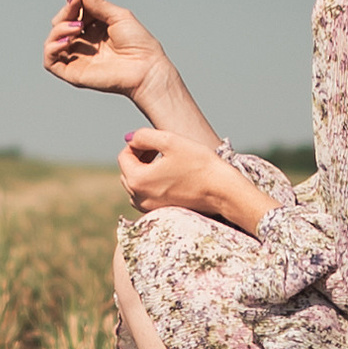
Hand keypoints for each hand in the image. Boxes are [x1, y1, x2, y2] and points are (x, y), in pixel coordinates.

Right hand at [44, 0, 167, 98]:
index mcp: (94, 27)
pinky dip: (52, 47)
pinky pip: (50, 60)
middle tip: (77, 2)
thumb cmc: (139, 44)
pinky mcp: (72, 72)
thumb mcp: (118, 15)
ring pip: (53, 38)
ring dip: (60, 27)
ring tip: (78, 26)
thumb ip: (96, 2)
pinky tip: (68, 40)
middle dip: (67, 9)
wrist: (146, 68)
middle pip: (61, 20)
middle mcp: (84, 41)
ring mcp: (77, 57)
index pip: (74, 9)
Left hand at [119, 129, 269, 233]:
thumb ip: (144, 136)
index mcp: (137, 181)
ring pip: (137, 184)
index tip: (156, 141)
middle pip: (128, 171)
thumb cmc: (199, 164)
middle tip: (161, 149)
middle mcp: (139, 198)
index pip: (124, 156)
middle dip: (140, 157)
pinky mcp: (162, 212)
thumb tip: (130, 139)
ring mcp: (150, 208)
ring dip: (146, 170)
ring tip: (166, 161)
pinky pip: (148, 195)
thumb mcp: (170, 140)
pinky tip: (172, 175)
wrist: (223, 191)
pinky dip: (153, 183)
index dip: (137, 143)